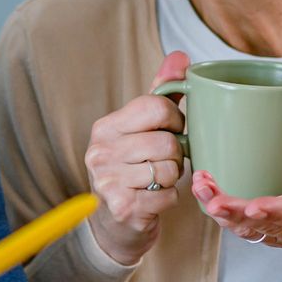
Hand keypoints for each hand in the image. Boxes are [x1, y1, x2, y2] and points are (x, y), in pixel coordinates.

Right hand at [83, 51, 190, 265]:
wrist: (114, 225)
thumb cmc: (133, 169)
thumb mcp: (141, 129)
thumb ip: (161, 93)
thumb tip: (180, 56)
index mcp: (105, 127)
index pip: (156, 107)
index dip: (175, 120)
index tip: (171, 131)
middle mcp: (101, 152)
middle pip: (167, 142)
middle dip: (176, 155)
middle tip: (164, 162)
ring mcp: (108, 181)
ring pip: (169, 170)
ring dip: (172, 179)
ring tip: (156, 181)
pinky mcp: (123, 208)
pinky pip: (168, 196)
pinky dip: (169, 199)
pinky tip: (153, 199)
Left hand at [191, 137, 281, 270]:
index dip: (278, 212)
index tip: (255, 206)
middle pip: (263, 226)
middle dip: (236, 214)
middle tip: (213, 201)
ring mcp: (279, 233)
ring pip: (245, 228)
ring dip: (220, 209)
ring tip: (200, 185)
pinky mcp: (265, 230)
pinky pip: (239, 224)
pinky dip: (218, 208)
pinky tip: (202, 186)